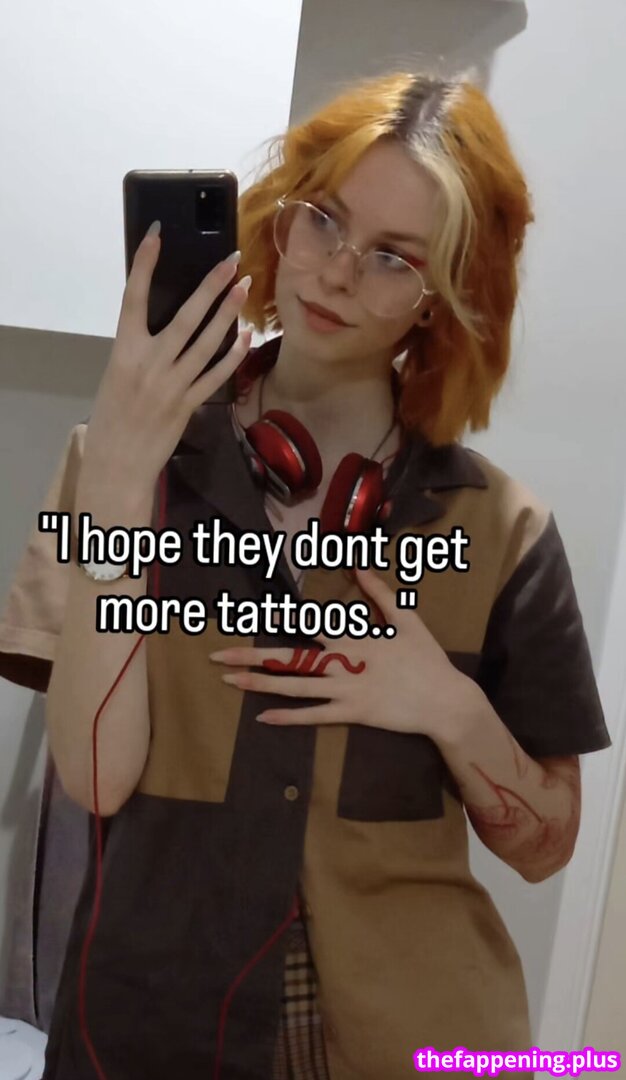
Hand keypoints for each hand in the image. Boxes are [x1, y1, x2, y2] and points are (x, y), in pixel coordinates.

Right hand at [79, 228, 251, 500]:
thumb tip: (166, 325)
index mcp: (124, 350)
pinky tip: (245, 336)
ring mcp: (172, 384)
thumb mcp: (117, 375)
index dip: (146, 263)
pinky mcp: (189, 403)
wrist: (118, 462)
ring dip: (228, 312)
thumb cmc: (112, 417)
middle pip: (186, 315)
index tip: (158, 234)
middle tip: (232, 261)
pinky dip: (233, 353)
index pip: (135, 297)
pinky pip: (216, 373)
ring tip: (243, 288)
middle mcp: (150, 362)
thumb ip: (140, 349)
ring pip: (207, 341)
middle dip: (211, 285)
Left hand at [210, 566, 472, 741]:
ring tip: (228, 680)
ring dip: (259, 684)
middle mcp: (343, 663)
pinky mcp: (351, 714)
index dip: (284, 617)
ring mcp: (345, 691)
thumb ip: (379, 593)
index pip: (312, 623)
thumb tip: (358, 564)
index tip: (257, 612)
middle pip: (290, 658)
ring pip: (294, 687)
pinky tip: (262, 717)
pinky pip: (314, 716)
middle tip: (218, 655)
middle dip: (252, 655)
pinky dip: (288, 717)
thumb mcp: (406, 618)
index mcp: (355, 637)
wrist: (444, 700)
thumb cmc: (426, 658)